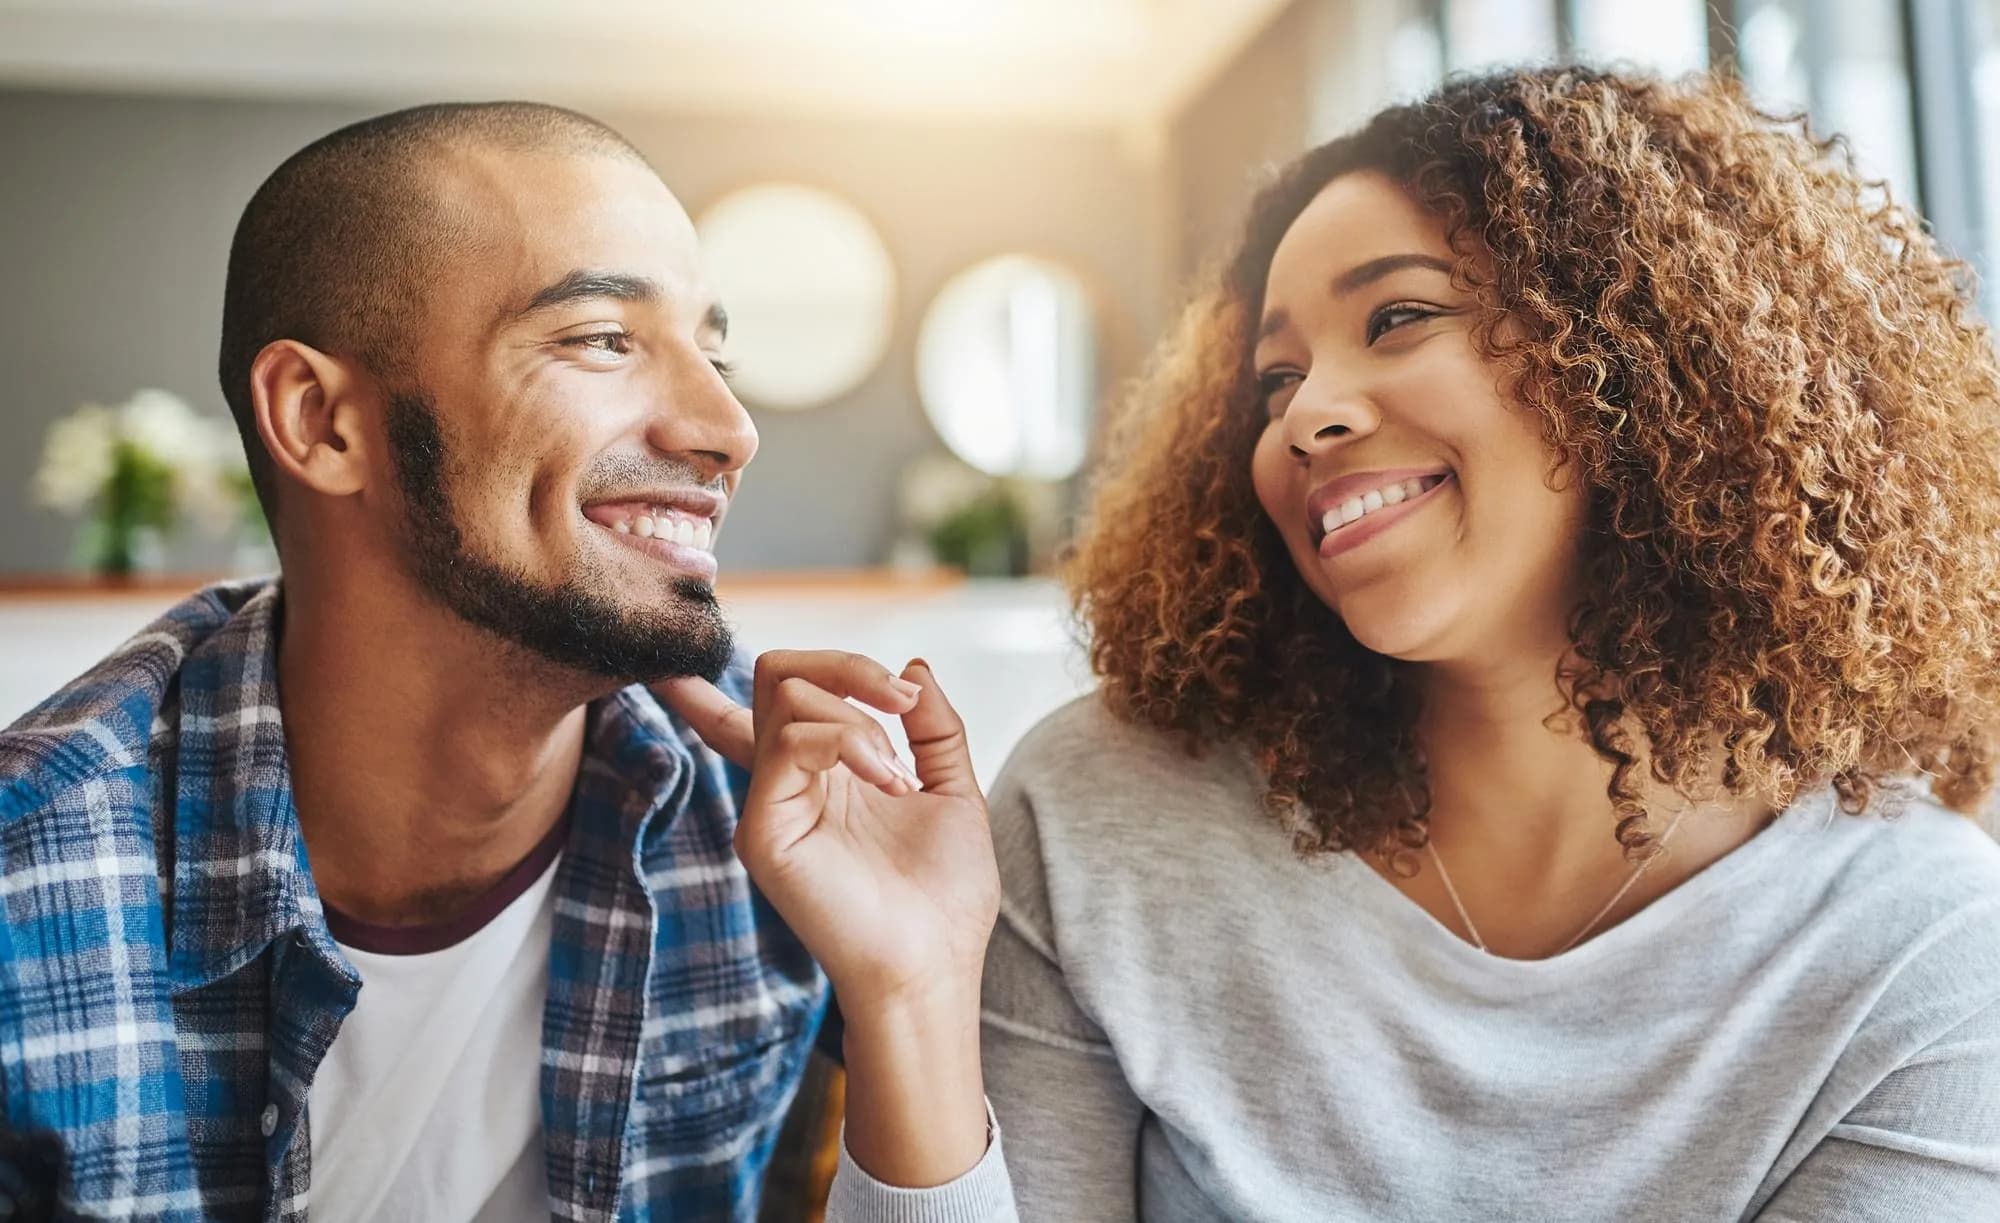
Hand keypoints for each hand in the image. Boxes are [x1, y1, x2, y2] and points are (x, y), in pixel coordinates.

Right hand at [654, 651, 1000, 1009]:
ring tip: (900, 776)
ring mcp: (771, 803)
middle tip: (902, 701)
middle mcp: (789, 782)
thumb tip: (915, 666)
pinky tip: (889, 784)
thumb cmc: (944, 897)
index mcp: (825, 772)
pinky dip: (850, 741)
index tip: (839, 669)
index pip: (771, 704)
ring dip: (860, 713)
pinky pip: (791, 740)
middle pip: (779, 673)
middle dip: (849, 665)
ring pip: (785, 692)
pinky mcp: (765, 829)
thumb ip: (933, 726)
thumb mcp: (953, 790)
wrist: (935, 965)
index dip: (753, 665)